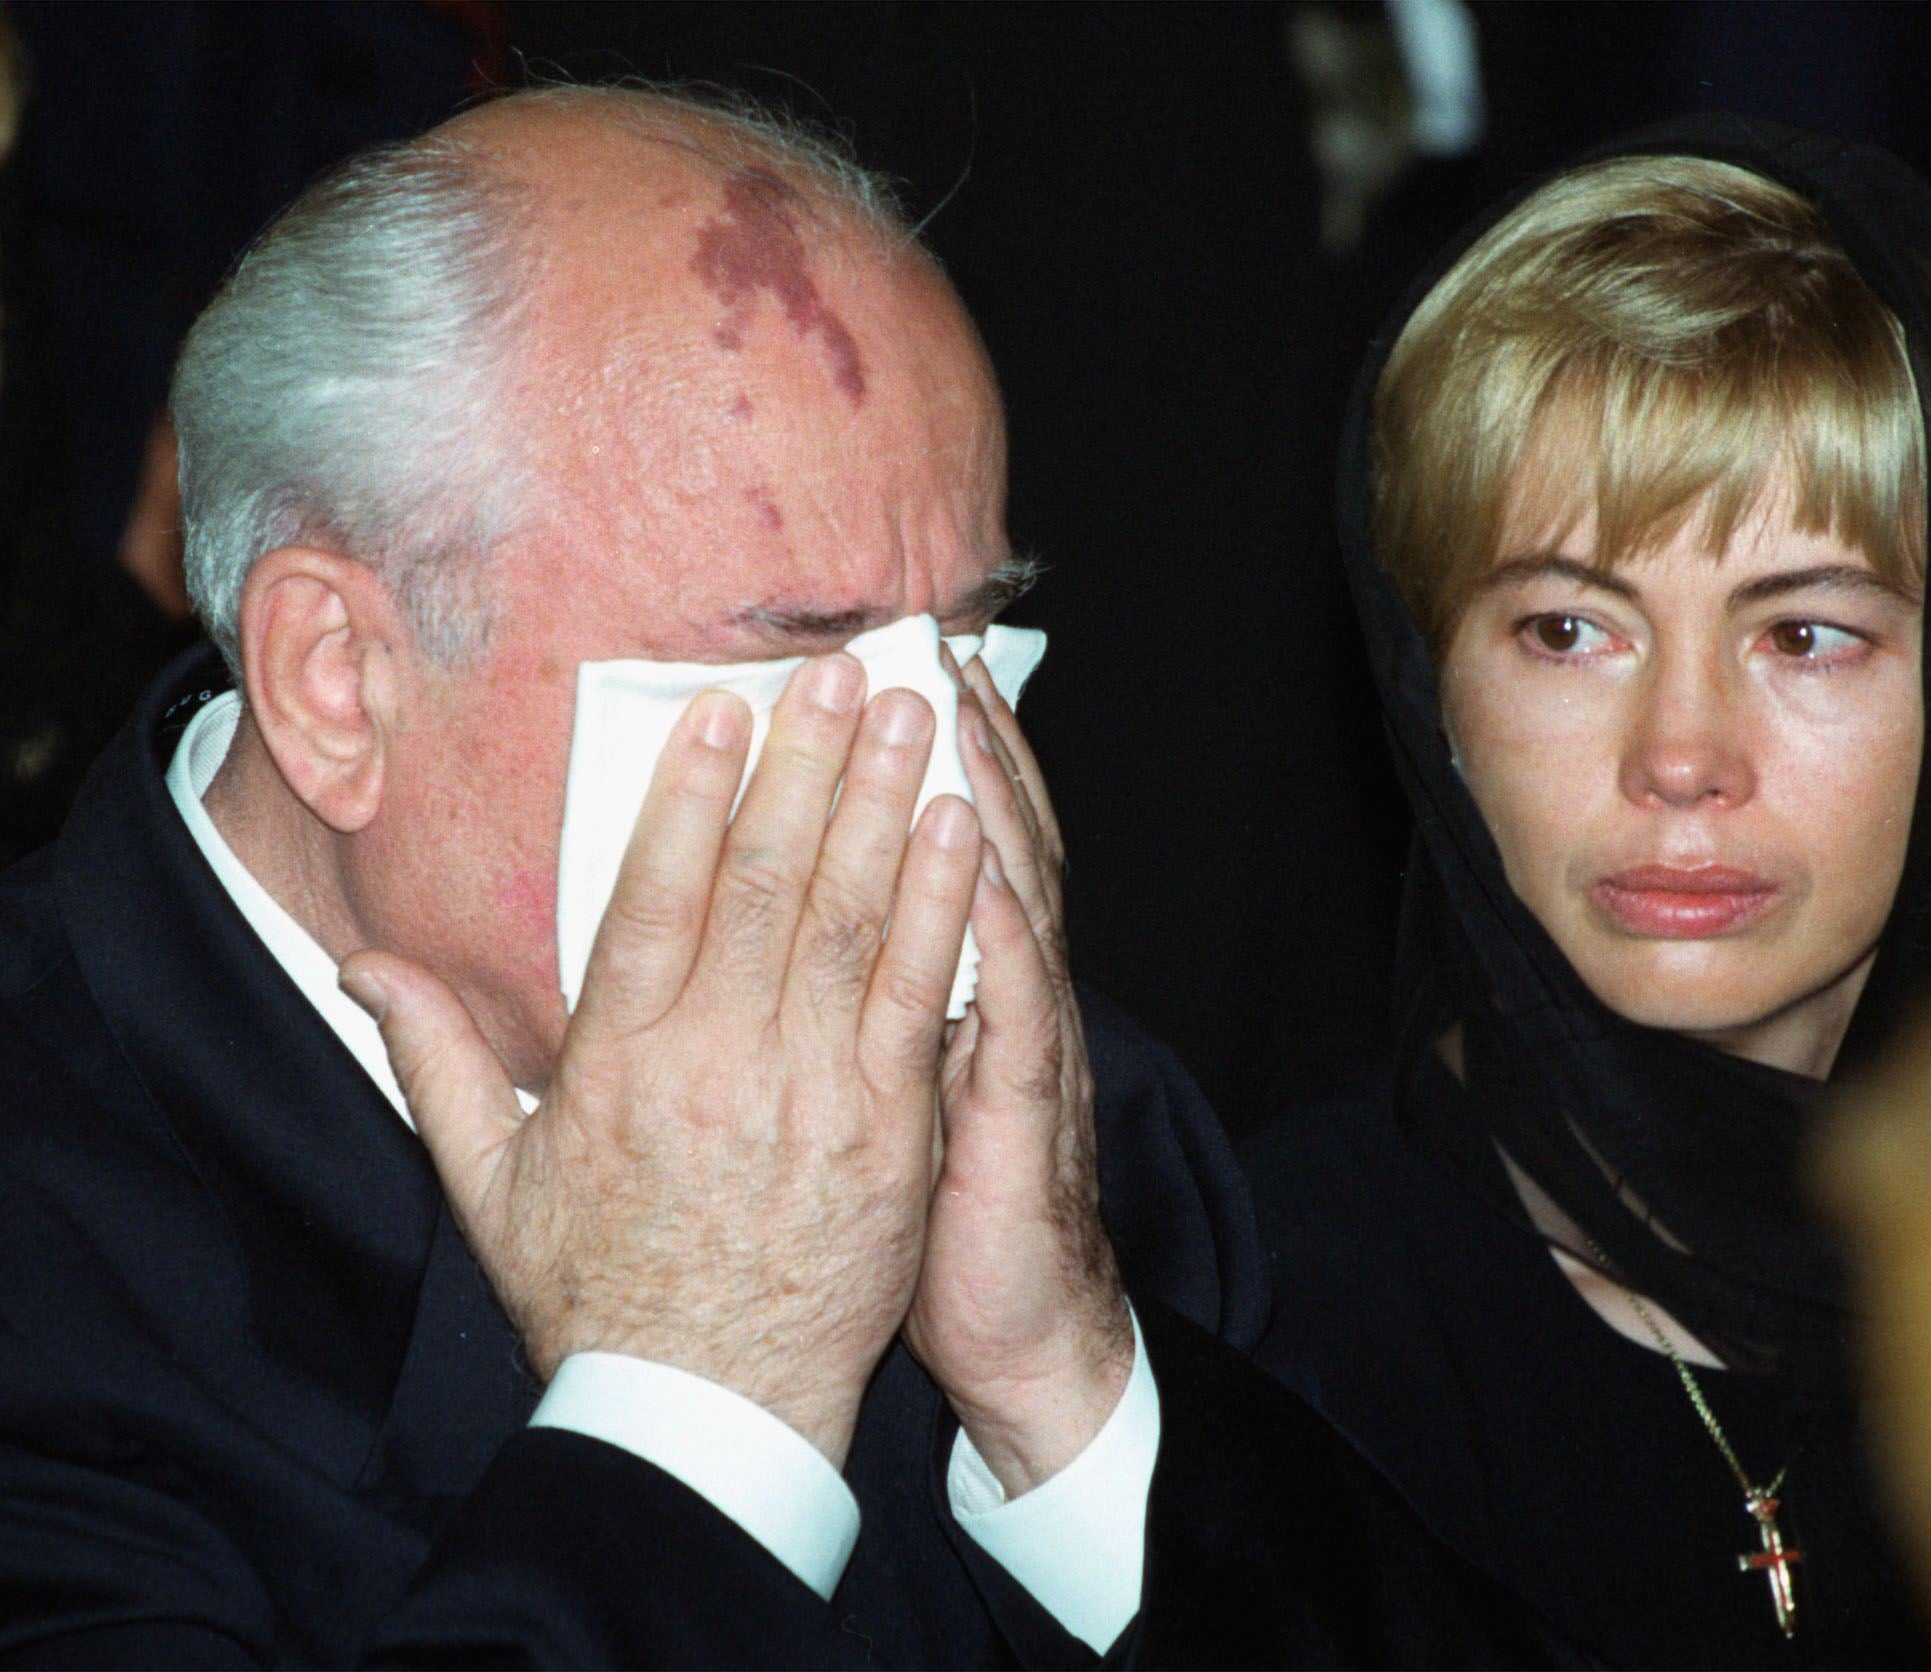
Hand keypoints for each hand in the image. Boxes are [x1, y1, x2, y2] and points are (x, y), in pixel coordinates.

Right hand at [340, 656, 982, 1466]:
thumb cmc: (597, 1295)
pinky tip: (962, 834)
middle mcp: (718, 1061)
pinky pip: (919, 1000)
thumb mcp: (490, 1184)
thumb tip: (362, 965)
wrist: (704, 1411)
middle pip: (768, 884)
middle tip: (841, 671)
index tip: (722, 711)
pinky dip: (942, 912)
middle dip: (808, 766)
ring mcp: (812, 1094)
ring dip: (885, 808)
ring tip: (909, 717)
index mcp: (619, 1062)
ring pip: (851, 922)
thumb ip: (434, 1061)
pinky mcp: (888, 1132)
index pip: (655, 897)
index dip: (691, 795)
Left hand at [903, 651, 1133, 1494]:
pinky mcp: (1026, 1106)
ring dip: (989, 800)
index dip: (926, 759)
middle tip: (928, 644)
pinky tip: (982, 867)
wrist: (1016, 1329)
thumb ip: (845, 1003)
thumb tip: (773, 934)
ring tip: (957, 710)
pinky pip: (1018, 1006)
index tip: (889, 670)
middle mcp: (997, 992)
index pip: (942, 847)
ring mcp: (1022, 1040)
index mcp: (951, 985)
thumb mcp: (877, 1087)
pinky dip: (1005, 931)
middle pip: (987, 841)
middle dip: (960, 740)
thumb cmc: (924, 1211)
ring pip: (1014, 897)